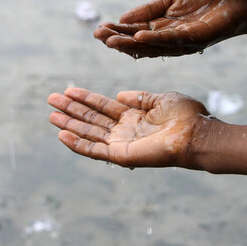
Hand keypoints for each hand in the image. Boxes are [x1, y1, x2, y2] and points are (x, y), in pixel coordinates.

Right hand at [47, 88, 209, 167]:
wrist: (195, 133)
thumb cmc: (186, 116)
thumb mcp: (161, 99)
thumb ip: (140, 98)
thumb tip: (119, 95)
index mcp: (135, 116)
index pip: (104, 106)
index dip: (86, 98)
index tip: (68, 90)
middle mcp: (126, 130)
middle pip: (92, 119)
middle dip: (71, 109)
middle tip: (51, 99)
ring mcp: (122, 143)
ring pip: (89, 133)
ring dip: (69, 125)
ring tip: (51, 115)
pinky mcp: (122, 155)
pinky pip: (95, 150)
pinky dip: (77, 143)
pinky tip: (62, 134)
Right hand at [94, 0, 246, 57]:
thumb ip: (149, 9)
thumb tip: (123, 19)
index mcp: (165, 29)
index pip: (136, 33)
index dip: (118, 33)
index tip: (98, 30)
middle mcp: (173, 40)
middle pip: (141, 44)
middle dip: (119, 41)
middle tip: (98, 37)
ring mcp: (185, 40)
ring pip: (153, 45)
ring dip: (131, 43)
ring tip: (111, 41)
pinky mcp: (198, 37)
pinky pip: (173, 39)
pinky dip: (155, 39)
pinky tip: (139, 36)